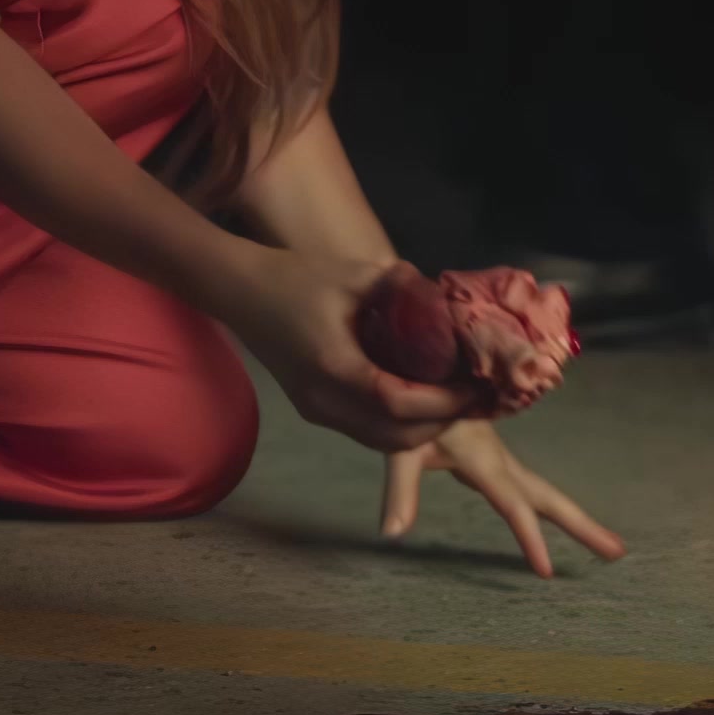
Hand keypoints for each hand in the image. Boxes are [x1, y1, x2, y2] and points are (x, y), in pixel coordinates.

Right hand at [229, 254, 475, 451]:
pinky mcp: (315, 411)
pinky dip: (400, 426)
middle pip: (395, 436)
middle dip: (441, 423)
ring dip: (423, 430)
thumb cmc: (293, 276)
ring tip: (454, 401)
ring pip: (382, 442)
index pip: (398, 403)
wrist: (239, 292)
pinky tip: (422, 401)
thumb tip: (445, 297)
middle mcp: (324, 401)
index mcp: (333, 367)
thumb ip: (402, 286)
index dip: (443, 402)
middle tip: (472, 396)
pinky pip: (366, 432)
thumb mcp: (353, 272)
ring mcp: (317, 411)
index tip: (474, 386)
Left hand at [381, 421, 626, 577]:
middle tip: (619, 552)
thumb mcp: (400, 448)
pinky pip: (533, 491)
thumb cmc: (408, 408)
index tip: (546, 572)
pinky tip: (565, 523)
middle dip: (584, 527)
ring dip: (578, 520)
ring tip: (611, 547)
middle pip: (551, 499)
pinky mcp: (496, 462)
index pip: (513, 505)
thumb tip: (391, 535)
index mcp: (484, 460)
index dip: (530, 539)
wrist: (420, 369)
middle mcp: (501, 461)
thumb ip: (400, 491)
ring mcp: (502, 462)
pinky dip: (555, 510)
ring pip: (547, 494)